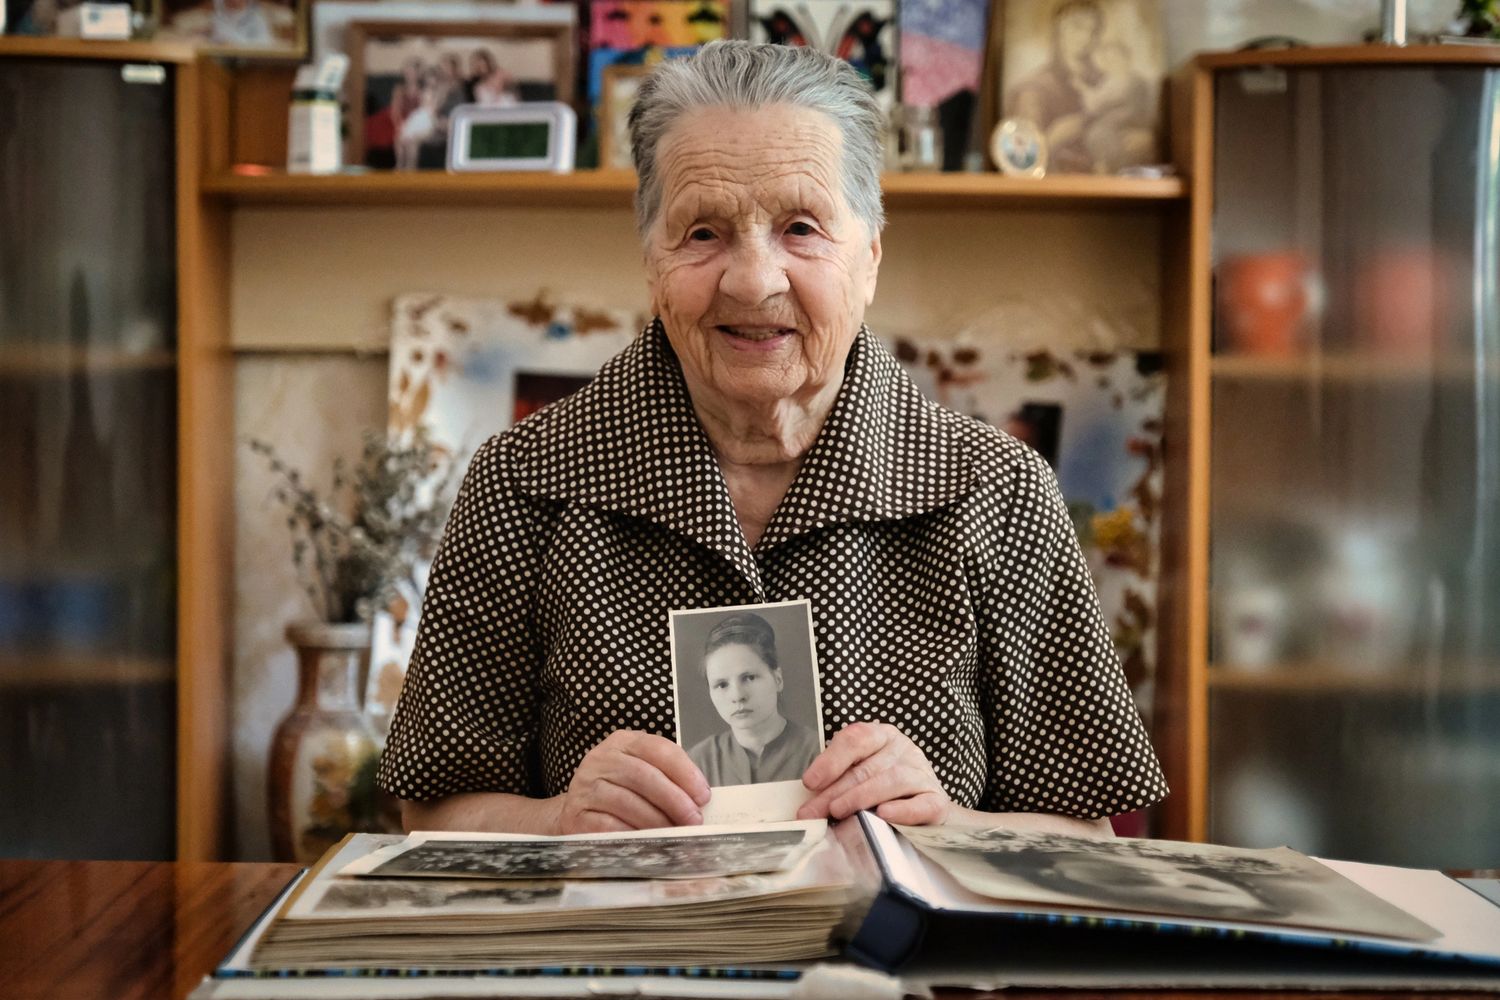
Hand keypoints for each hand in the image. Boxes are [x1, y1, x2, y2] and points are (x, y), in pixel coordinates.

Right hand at [556, 731, 711, 833]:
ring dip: (657, 821)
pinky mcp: (576, 814)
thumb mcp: (642, 774)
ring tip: (675, 834)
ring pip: (626, 801)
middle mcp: (601, 759)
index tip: (703, 796)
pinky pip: (608, 826)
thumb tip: (700, 802)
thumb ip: (668, 780)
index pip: (658, 749)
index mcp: (623, 742)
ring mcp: (585, 786)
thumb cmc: (620, 791)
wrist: (577, 810)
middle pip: (643, 775)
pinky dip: (632, 835)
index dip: (685, 772)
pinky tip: (648, 842)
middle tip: (694, 820)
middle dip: (674, 799)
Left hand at [796, 722, 952, 824]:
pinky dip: (902, 810)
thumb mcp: (860, 774)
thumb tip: (808, 800)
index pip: (855, 739)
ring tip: (837, 812)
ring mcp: (922, 774)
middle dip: (834, 791)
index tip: (809, 783)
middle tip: (812, 812)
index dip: (830, 760)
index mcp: (882, 736)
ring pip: (892, 780)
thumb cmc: (884, 789)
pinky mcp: (936, 801)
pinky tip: (884, 814)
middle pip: (866, 767)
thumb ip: (837, 780)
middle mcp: (904, 750)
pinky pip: (921, 804)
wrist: (927, 807)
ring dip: (860, 796)